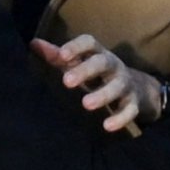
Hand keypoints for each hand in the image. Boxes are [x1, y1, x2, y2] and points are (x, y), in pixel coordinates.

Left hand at [37, 35, 162, 134]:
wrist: (136, 87)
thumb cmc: (97, 73)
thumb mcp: (79, 63)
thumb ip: (57, 56)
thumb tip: (33, 43)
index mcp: (98, 53)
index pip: (89, 42)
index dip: (76, 46)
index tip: (62, 55)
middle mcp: (113, 65)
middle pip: (102, 62)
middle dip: (86, 70)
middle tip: (66, 82)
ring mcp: (125, 84)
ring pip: (117, 86)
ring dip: (103, 94)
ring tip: (86, 104)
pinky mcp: (133, 103)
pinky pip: (129, 110)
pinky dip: (120, 118)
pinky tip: (107, 126)